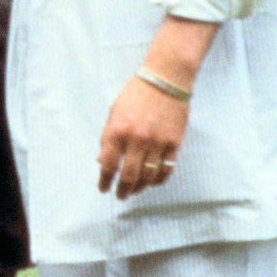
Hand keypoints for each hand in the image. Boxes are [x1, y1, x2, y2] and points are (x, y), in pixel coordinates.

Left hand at [96, 76, 186, 198]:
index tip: (103, 188)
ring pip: (148, 177)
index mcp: (118, 131)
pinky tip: (152, 181)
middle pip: (129, 176)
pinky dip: (158, 180)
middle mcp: (137, 140)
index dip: (105, 181)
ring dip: (140, 187)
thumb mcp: (114, 112)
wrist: (165, 80)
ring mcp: (157, 143)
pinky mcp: (174, 144)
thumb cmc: (136, 94)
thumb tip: (102, 160)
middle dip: (123, 190)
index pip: (108, 165)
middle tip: (120, 195)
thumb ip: (107, 137)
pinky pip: (166, 170)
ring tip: (135, 190)